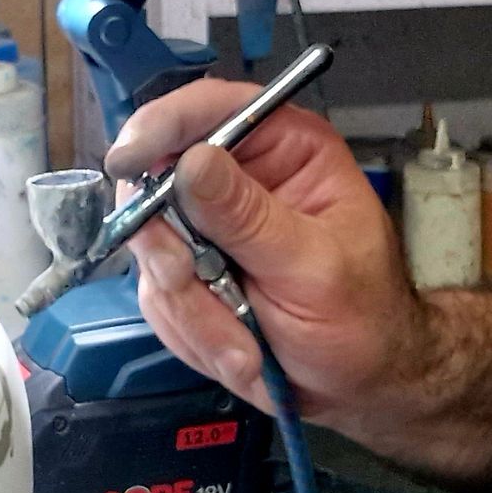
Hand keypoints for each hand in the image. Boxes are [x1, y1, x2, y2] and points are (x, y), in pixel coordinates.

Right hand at [106, 80, 424, 433]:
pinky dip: (194, 334)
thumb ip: (250, 217)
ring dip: (196, 310)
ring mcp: (207, 230)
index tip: (127, 163)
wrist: (359, 383)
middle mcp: (240, 180)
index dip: (160, 126)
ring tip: (249, 345)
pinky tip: (242, 349)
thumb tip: (192, 161)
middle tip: (205, 290)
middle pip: (158, 183)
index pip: (209, 109)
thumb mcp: (314, 266)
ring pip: (152, 251)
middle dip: (175, 253)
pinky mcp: (188, 274)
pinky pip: (158, 297)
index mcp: (285, 150)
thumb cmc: (365, 316)